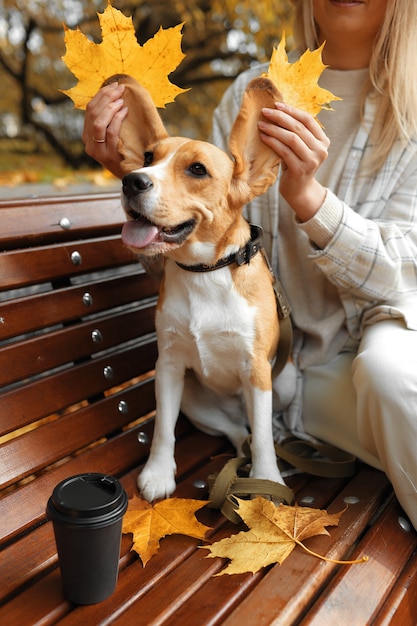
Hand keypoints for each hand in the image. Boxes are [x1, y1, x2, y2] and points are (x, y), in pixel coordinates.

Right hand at [82, 82, 127, 178]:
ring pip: (98, 122)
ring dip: (110, 107)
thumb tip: (116, 97)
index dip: (101, 96)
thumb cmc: (125, 154)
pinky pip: (111, 133)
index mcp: (87, 136)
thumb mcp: (113, 138)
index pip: (89, 110)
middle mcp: (89, 143)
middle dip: (106, 97)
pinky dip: (117, 119)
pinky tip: (125, 111)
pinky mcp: (108, 156)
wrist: (131, 177)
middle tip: (119, 89)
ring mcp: (97, 151)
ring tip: (121, 99)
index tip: (113, 86)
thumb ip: (110, 122)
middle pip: (92, 114)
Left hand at [258, 102, 328, 221]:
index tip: (277, 104)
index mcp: (323, 141)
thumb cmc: (296, 164)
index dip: (292, 110)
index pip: (308, 120)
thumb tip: (279, 110)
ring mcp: (312, 161)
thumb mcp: (301, 147)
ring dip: (274, 129)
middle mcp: (321, 150)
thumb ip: (297, 132)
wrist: (298, 191)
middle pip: (299, 127)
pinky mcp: (300, 170)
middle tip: (265, 111)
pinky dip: (273, 142)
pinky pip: (284, 151)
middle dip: (280, 117)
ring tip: (261, 124)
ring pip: (292, 138)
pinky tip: (263, 137)